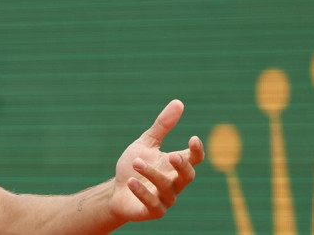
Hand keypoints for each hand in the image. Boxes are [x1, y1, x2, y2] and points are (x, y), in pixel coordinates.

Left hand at [109, 99, 203, 221]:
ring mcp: (166, 199)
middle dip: (182, 166)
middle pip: (188, 176)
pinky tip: (131, 181)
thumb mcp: (146, 143)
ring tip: (136, 162)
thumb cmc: (134, 166)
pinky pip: (153, 204)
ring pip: (167, 188)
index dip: (197, 151)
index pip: (194, 159)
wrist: (116, 190)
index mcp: (175, 165)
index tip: (193, 138)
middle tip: (172, 156)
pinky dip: (143, 192)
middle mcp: (175, 183)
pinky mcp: (153, 211)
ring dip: (152, 174)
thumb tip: (179, 102)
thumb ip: (162, 126)